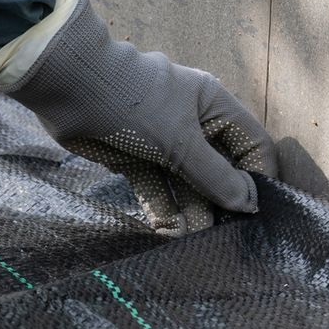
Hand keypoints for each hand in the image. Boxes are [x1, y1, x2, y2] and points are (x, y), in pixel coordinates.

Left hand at [0, 0, 274, 235]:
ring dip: (191, 210)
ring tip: (196, 239)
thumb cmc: (134, 105)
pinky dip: (160, 208)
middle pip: (217, 169)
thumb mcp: (180, 140)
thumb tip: (251, 204)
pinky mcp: (132, 158)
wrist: (69, 90)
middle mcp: (191, 124)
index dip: (258, 177)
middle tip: (227, 235)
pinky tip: (167, 231)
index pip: (250, 145)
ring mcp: (161, 142)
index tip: (259, 213)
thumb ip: (214, 175)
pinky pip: (154, 188)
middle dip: (221, 201)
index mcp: (213, 106)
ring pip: (185, 183)